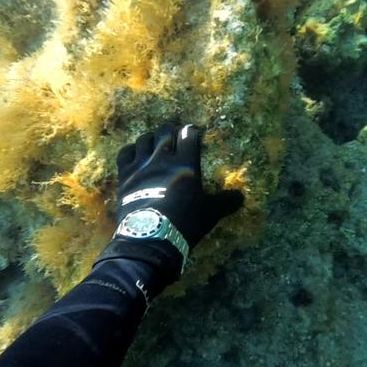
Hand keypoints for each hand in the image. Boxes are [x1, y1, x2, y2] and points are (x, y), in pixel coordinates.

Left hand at [115, 124, 244, 248]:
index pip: (189, 135)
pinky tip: (135, 153)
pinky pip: (125, 153)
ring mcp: (141, 165)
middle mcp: (163, 158)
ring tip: (155, 142)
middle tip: (175, 135)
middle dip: (171, 129)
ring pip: (145, 139)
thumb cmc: (184, 223)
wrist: (150, 237)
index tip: (194, 133)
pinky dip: (131, 150)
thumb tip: (241, 197)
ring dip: (151, 138)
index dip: (192, 131)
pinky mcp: (125, 175)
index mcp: (186, 164)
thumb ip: (226, 202)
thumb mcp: (210, 213)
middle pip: (165, 132)